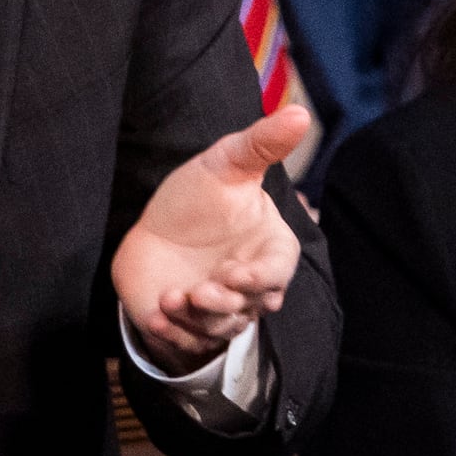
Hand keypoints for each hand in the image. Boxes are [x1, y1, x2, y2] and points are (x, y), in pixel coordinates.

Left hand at [111, 105, 316, 369]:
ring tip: (172, 298)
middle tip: (201, 291)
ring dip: (197, 320)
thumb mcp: (228, 162)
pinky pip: (187, 342)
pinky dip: (172, 335)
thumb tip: (301, 113)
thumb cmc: (199, 195)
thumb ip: (263, 143)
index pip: (278, 273)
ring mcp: (220, 311)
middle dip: (225, 304)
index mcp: (270, 251)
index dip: (261, 280)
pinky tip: (155, 316)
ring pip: (219, 329)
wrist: (154, 226)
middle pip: (249, 308)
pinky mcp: (189, 327)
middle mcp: (250, 288)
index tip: (237, 274)